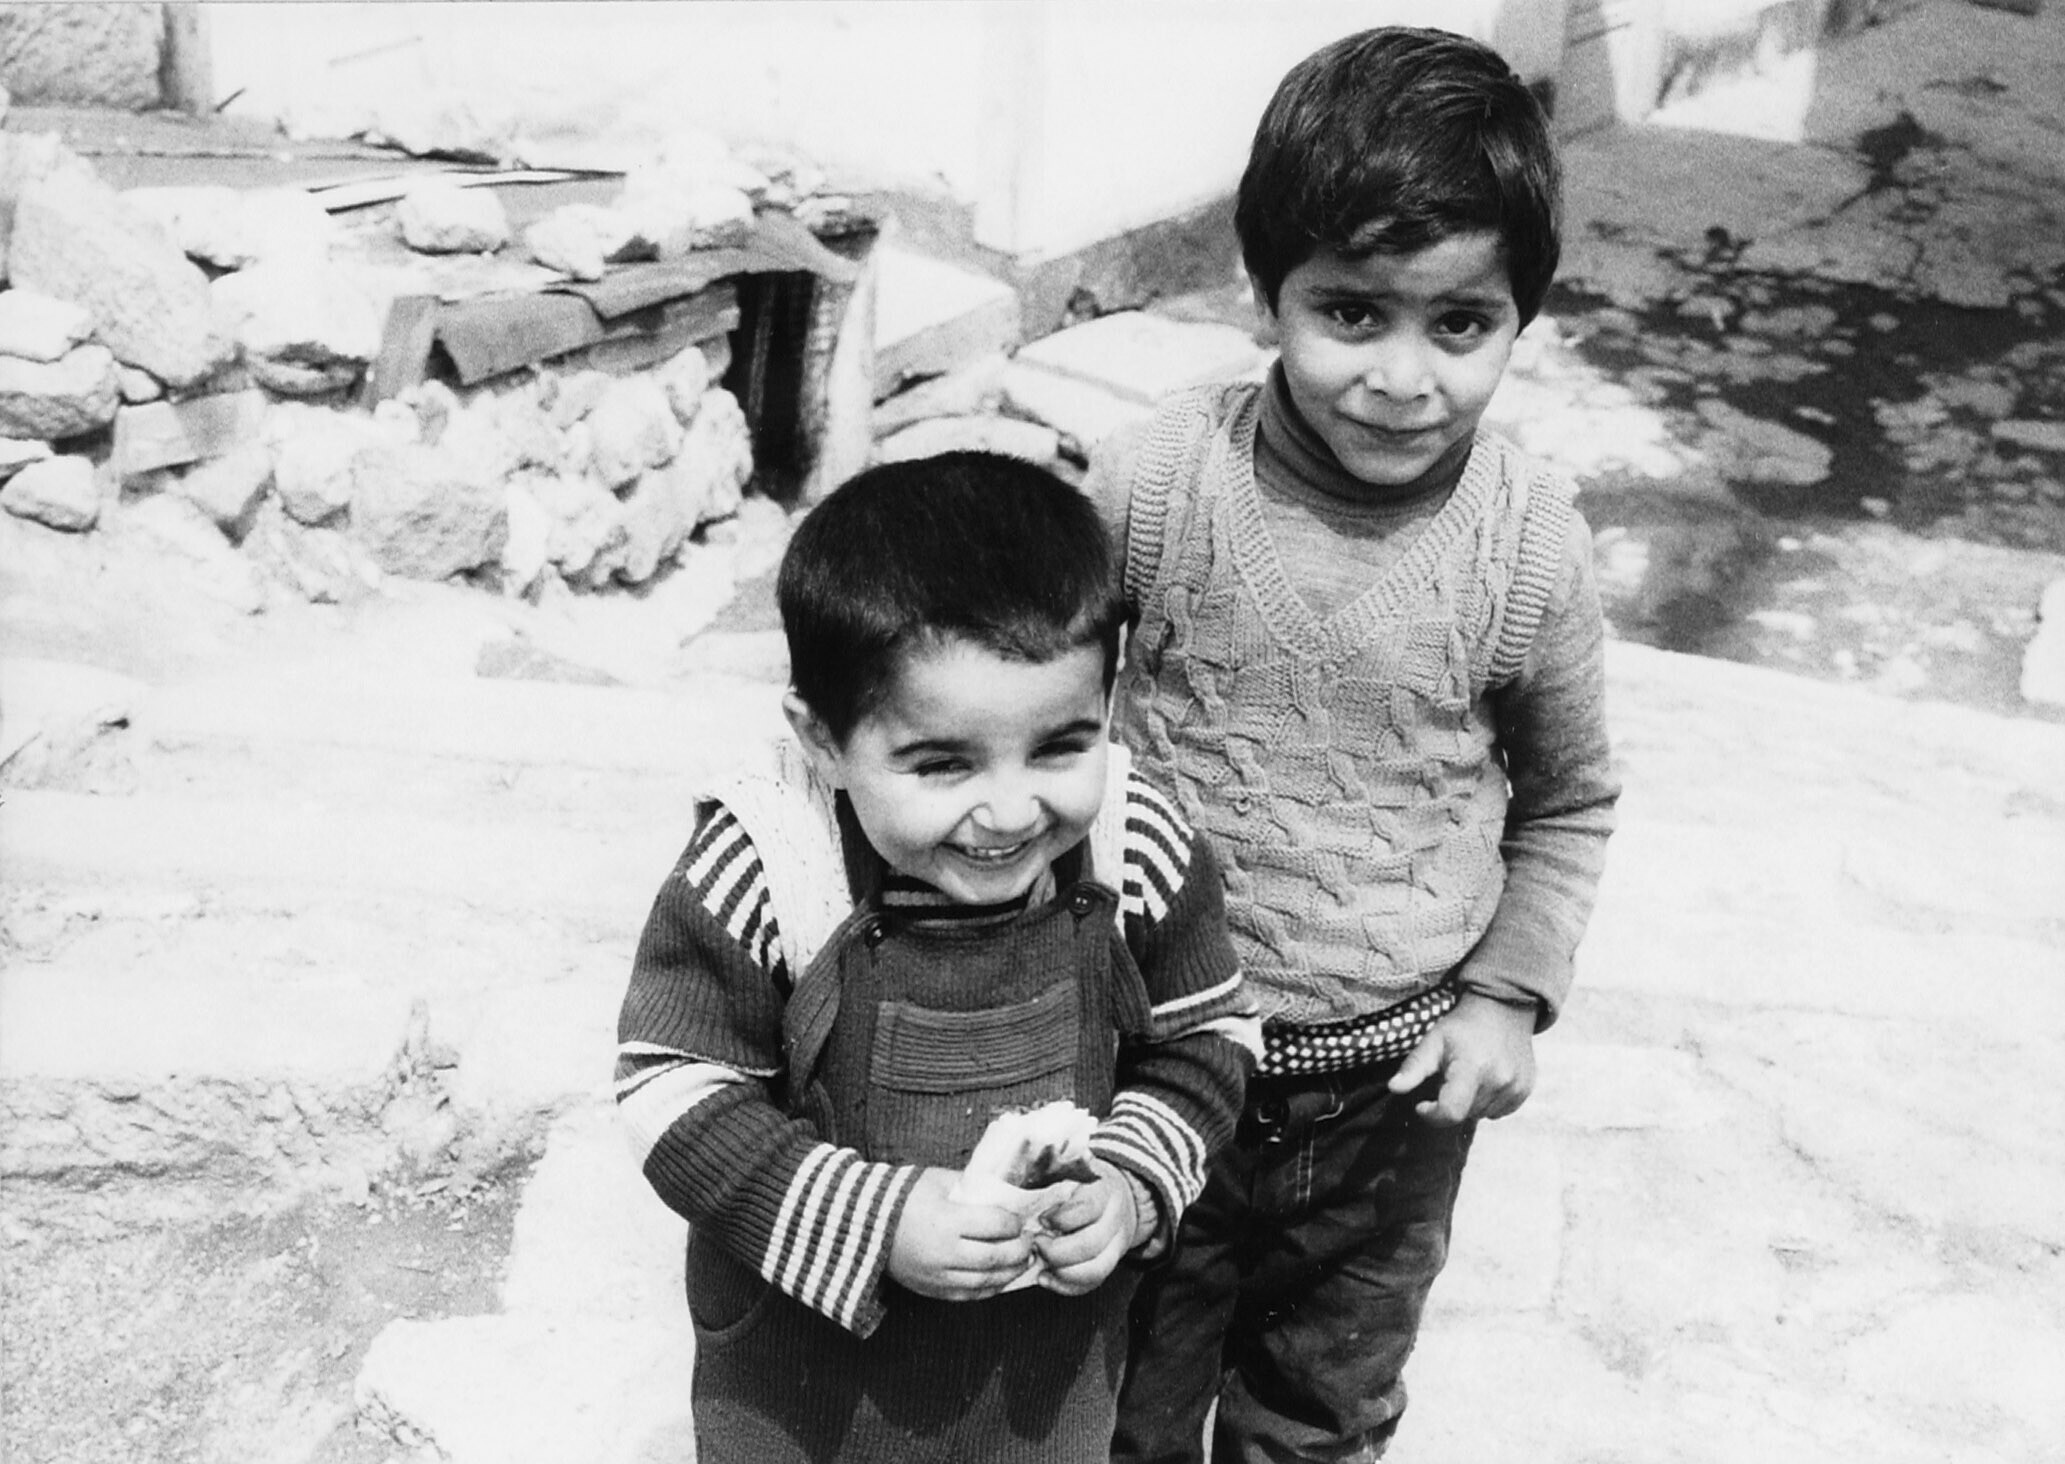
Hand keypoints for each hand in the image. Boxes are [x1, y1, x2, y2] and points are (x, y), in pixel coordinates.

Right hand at [887, 1167, 1036, 1299]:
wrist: (865, 1224)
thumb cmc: (903, 1197)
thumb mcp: (939, 1182)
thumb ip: (972, 1187)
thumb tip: (1003, 1193)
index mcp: (947, 1221)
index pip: (996, 1225)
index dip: (1014, 1223)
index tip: (1021, 1220)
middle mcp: (944, 1252)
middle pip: (996, 1257)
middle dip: (1020, 1251)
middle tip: (1030, 1242)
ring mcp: (937, 1276)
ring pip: (986, 1282)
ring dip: (1010, 1273)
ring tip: (1023, 1262)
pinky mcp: (931, 1290)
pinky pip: (969, 1296)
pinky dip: (990, 1289)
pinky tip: (1001, 1279)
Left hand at [1030, 1159, 1137, 1296]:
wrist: (1119, 1196)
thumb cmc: (1083, 1182)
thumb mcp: (1072, 1169)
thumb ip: (1050, 1170)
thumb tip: (1018, 1169)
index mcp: (1104, 1191)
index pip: (1088, 1208)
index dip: (1063, 1218)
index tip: (1041, 1219)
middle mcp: (1115, 1220)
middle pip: (1091, 1244)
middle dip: (1057, 1251)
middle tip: (1036, 1244)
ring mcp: (1117, 1245)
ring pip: (1096, 1269)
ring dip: (1062, 1272)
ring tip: (1040, 1263)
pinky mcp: (1111, 1264)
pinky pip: (1092, 1283)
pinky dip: (1066, 1286)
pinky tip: (1046, 1278)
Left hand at [1387, 992, 1537, 1125]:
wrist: (1503, 1010)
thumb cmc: (1462, 1027)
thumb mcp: (1433, 1040)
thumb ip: (1414, 1066)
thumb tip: (1394, 1088)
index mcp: (1473, 1067)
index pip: (1451, 1112)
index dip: (1432, 1115)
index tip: (1423, 1104)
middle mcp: (1499, 1080)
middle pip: (1464, 1114)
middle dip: (1450, 1101)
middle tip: (1450, 1075)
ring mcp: (1515, 1087)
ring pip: (1480, 1114)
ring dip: (1468, 1102)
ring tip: (1469, 1074)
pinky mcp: (1524, 1091)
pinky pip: (1498, 1111)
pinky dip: (1487, 1101)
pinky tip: (1485, 1078)